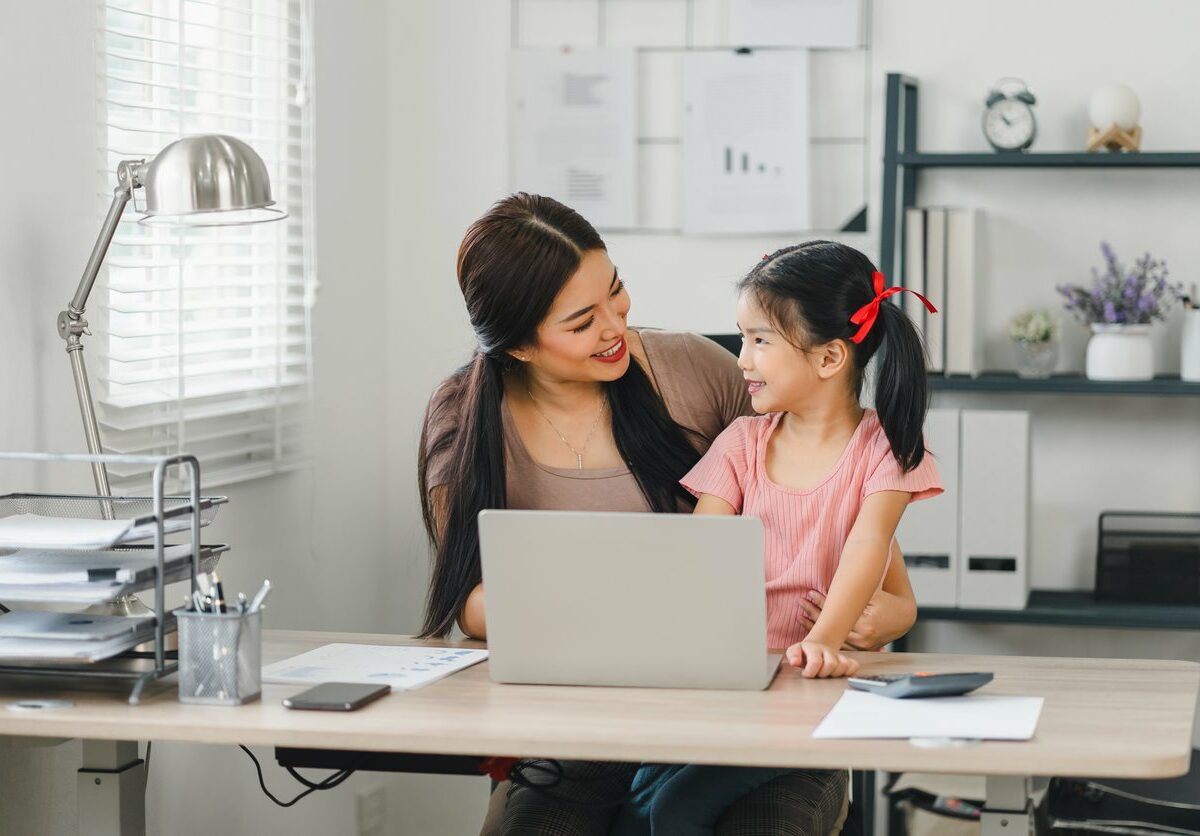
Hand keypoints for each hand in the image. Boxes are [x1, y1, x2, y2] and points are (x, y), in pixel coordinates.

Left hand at [785, 639, 858, 677]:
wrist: (818, 644)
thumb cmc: (805, 652)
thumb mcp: (795, 650)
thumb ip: (793, 655)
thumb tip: (794, 662)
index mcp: (814, 649)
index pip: (815, 661)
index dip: (811, 671)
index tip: (807, 674)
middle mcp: (827, 651)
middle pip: (831, 664)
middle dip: (823, 673)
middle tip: (817, 674)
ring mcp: (838, 655)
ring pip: (843, 666)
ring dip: (834, 673)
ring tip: (827, 674)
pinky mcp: (847, 659)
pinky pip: (854, 666)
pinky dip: (849, 671)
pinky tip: (840, 672)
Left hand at [797, 589, 913, 650]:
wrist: (903, 617)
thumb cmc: (888, 601)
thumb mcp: (874, 592)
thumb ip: (857, 589)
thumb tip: (837, 579)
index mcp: (866, 625)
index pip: (838, 612)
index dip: (822, 601)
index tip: (810, 593)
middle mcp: (863, 639)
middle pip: (832, 626)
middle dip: (814, 613)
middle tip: (801, 602)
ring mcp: (862, 646)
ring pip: (833, 637)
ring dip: (817, 626)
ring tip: (801, 616)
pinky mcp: (861, 649)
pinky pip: (840, 644)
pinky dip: (827, 636)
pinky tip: (816, 629)